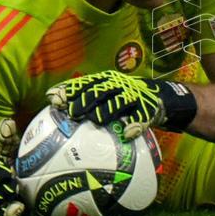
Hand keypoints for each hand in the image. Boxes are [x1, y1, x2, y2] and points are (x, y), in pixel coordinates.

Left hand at [46, 70, 196, 137]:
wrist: (161, 98)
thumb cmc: (125, 100)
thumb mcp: (108, 96)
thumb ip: (87, 101)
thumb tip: (56, 105)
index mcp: (107, 81)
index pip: (84, 83)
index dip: (69, 90)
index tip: (53, 99)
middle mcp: (120, 85)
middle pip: (100, 90)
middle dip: (86, 100)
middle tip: (73, 112)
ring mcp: (135, 95)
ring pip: (120, 101)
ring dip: (108, 110)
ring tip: (97, 119)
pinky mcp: (149, 108)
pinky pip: (142, 117)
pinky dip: (135, 125)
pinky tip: (128, 134)